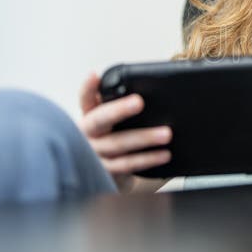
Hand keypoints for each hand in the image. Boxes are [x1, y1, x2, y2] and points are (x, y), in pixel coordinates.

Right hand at [77, 72, 171, 192]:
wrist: (106, 175)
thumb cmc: (112, 139)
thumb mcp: (113, 122)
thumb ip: (121, 107)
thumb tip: (154, 93)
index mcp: (89, 116)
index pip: (85, 99)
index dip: (88, 88)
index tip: (95, 75)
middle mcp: (87, 134)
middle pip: (99, 120)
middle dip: (119, 110)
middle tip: (139, 102)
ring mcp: (94, 155)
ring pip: (118, 144)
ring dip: (144, 138)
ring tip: (166, 133)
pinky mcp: (105, 172)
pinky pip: (127, 164)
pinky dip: (147, 159)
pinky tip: (164, 154)